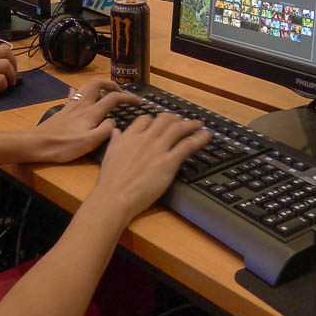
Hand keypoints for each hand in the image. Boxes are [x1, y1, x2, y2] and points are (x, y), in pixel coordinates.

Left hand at [31, 79, 140, 164]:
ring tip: (106, 94)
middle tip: (120, 93)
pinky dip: (81, 92)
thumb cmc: (64, 146)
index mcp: (91, 113)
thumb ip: (105, 130)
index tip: (139, 102)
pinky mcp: (63, 109)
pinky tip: (80, 95)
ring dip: (98, 86)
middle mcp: (82, 104)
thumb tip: (113, 121)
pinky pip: (74, 94)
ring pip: (86, 86)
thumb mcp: (89, 143)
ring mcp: (71, 105)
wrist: (37, 143)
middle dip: (112, 84)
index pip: (113, 98)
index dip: (128, 98)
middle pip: (98, 83)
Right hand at [92, 112, 210, 222]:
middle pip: (164, 119)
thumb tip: (116, 131)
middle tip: (182, 122)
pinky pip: (188, 145)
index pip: (145, 119)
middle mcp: (145, 138)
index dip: (154, 119)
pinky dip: (199, 138)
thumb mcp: (109, 155)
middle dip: (175, 118)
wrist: (115, 196)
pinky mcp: (169, 162)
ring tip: (199, 124)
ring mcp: (158, 149)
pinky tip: (206, 135)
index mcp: (130, 136)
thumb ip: (116, 140)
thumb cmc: (110, 181)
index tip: (159, 122)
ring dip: (191, 124)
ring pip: (178, 128)